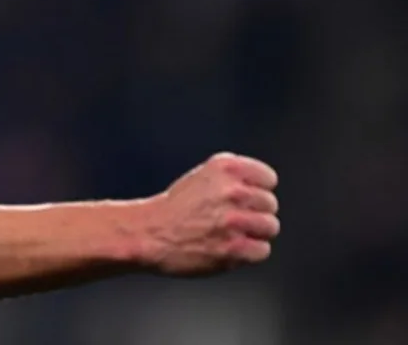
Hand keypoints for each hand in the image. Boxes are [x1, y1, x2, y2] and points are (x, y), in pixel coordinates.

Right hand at [141, 152, 279, 275]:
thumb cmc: (173, 208)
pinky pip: (263, 250)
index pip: (268, 178)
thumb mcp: (202, 176)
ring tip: (234, 234)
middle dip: (255, 212)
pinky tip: (231, 248)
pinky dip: (250, 253)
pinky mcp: (235, 248)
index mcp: (225, 168)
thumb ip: (232, 178)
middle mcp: (232, 191)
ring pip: (270, 227)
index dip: (258, 190)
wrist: (150, 233)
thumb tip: (258, 188)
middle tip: (234, 219)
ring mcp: (235, 220)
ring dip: (255, 233)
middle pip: (270, 204)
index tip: (248, 198)